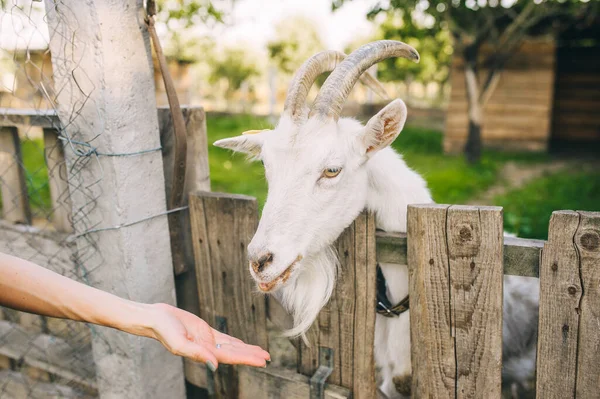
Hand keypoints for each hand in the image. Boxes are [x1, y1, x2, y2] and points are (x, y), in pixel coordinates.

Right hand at [145, 303, 269, 370]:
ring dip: (246, 349)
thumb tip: (215, 366)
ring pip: (231, 346)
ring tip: (261, 352)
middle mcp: (208, 349)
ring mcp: (207, 341)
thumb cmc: (164, 331)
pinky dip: (235, 342)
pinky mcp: (205, 331)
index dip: (247, 359)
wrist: (156, 319)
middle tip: (268, 358)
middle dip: (251, 356)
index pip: (230, 357)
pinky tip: (243, 344)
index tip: (262, 361)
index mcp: (203, 353)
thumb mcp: (179, 343)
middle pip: (234, 353)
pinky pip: (224, 338)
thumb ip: (197, 354)